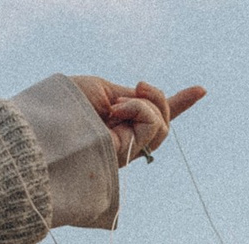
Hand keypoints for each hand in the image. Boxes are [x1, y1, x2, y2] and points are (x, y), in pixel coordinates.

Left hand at [70, 76, 205, 166]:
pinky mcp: (129, 153)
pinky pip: (152, 126)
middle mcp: (126, 139)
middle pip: (163, 122)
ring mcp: (128, 149)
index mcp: (119, 123)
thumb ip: (130, 97)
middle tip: (141, 85)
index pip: (152, 116)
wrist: (48, 127)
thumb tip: (148, 104)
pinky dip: (139, 110)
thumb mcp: (103, 89)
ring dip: (146, 105)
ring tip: (118, 105)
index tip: (201, 90)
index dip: (178, 103)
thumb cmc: (66, 106)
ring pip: (162, 126)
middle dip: (162, 98)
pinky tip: (116, 112)